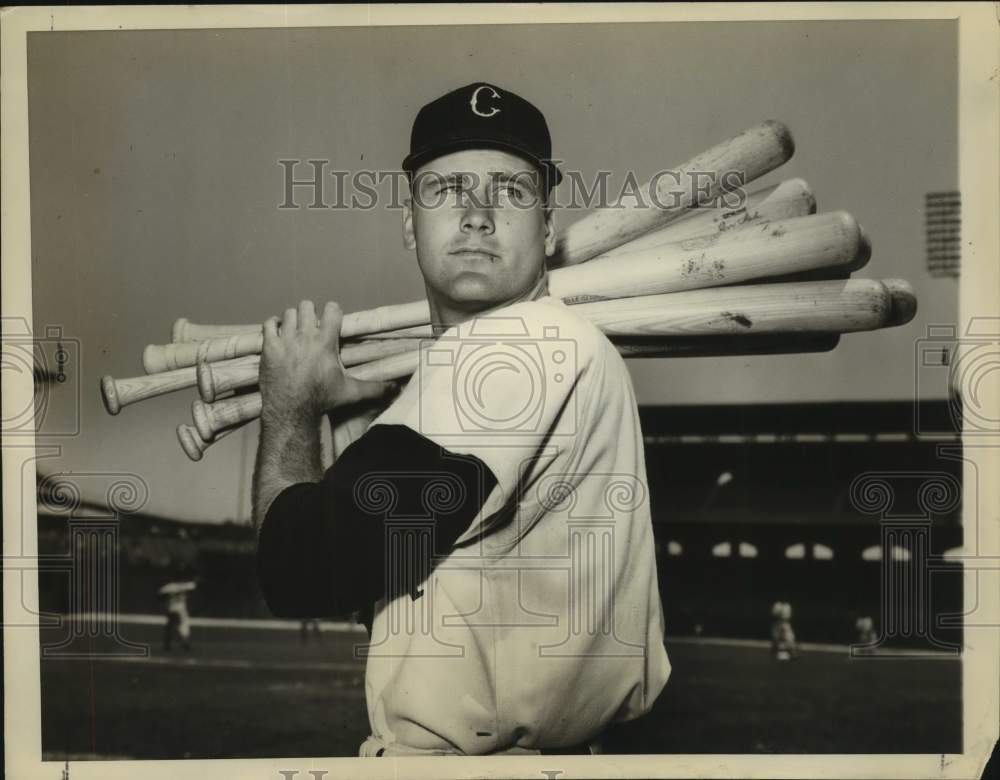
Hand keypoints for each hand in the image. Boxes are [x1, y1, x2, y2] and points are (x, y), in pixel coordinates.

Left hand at [259, 300, 394, 424]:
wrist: (292, 410)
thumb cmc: (321, 400)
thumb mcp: (351, 392)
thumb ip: (375, 388)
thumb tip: (397, 390)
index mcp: (326, 342)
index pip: (331, 309)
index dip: (332, 312)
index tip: (332, 321)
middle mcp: (305, 336)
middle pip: (306, 305)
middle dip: (310, 313)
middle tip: (311, 326)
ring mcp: (285, 340)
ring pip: (288, 313)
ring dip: (293, 320)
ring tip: (296, 331)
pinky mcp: (269, 348)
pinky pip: (269, 324)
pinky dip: (274, 325)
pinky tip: (279, 334)